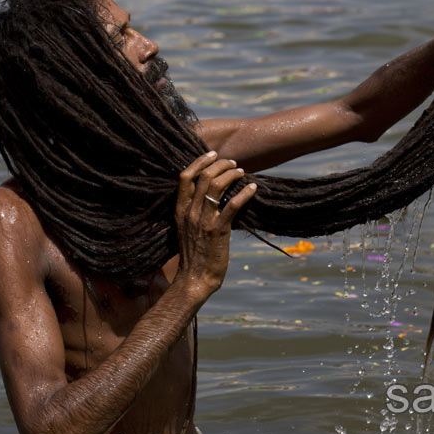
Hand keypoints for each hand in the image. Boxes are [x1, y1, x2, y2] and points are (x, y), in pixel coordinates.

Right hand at [173, 151, 257, 299]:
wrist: (194, 279)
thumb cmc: (193, 255)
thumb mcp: (186, 229)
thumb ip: (193, 212)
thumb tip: (208, 196)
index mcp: (180, 210)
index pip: (185, 176)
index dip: (199, 161)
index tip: (212, 154)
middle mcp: (190, 212)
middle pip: (204, 176)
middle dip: (220, 164)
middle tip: (233, 164)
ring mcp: (203, 220)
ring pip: (216, 186)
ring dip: (231, 175)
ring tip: (241, 172)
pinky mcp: (218, 230)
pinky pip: (232, 205)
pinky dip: (244, 193)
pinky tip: (253, 188)